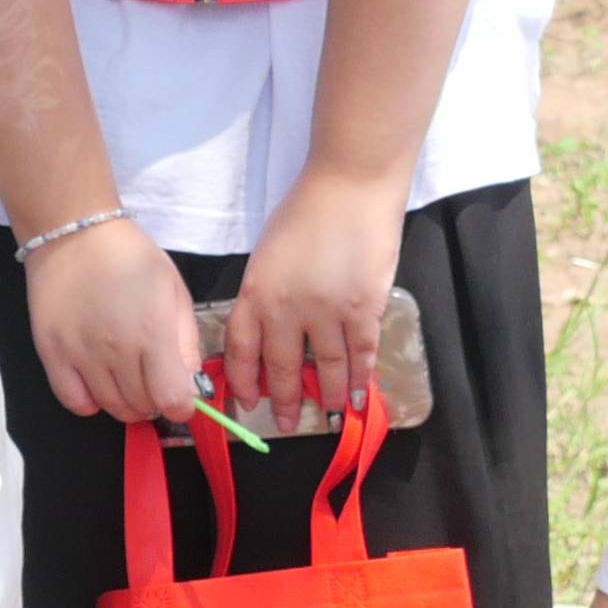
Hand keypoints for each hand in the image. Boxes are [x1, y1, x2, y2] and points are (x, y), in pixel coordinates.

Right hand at [22, 213, 208, 424]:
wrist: (74, 234)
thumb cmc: (131, 257)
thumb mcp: (174, 290)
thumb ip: (187, 341)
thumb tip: (190, 385)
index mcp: (153, 333)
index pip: (172, 400)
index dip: (181, 405)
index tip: (179, 395)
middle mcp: (117, 350)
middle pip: (141, 407)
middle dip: (154, 401)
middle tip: (151, 379)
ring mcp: (80, 354)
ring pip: (110, 408)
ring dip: (125, 402)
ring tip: (126, 378)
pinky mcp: (51, 354)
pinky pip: (74, 402)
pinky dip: (90, 402)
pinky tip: (97, 382)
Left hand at [226, 169, 401, 421]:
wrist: (350, 184)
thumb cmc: (306, 210)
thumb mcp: (268, 254)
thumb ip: (266, 294)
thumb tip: (271, 333)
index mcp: (257, 292)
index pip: (243, 350)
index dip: (244, 381)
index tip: (248, 400)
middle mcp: (287, 309)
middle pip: (284, 368)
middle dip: (285, 401)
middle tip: (287, 423)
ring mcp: (328, 312)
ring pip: (328, 368)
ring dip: (329, 394)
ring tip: (331, 410)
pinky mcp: (364, 309)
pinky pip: (362, 354)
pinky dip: (362, 378)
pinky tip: (361, 393)